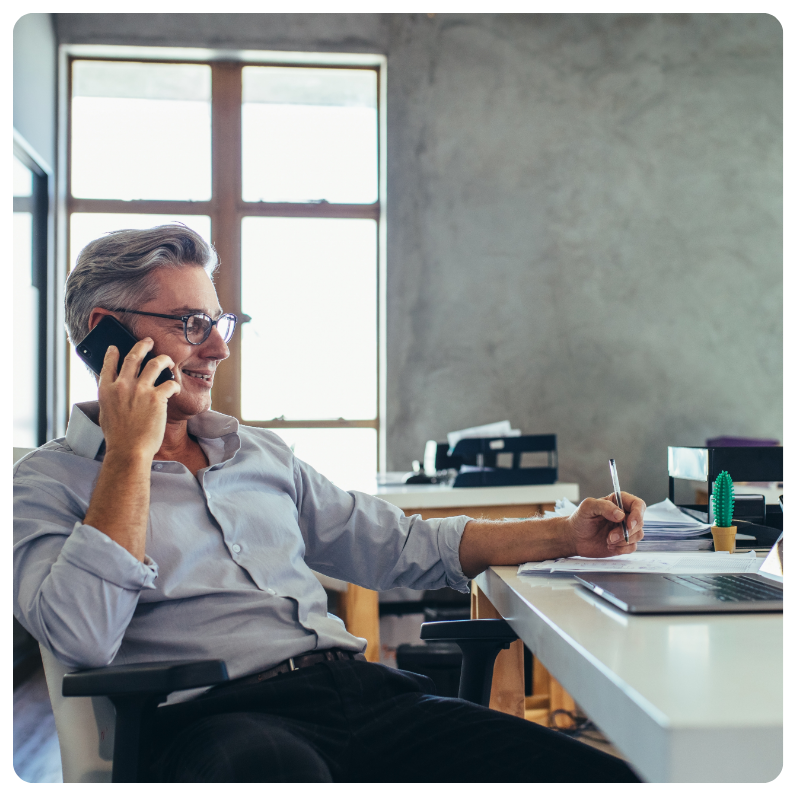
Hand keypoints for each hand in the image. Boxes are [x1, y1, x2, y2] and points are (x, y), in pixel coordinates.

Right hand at [97, 338, 179, 459]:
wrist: (129, 450)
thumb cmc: (118, 437)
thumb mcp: (106, 413)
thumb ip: (110, 398)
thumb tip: (114, 391)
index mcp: (106, 390)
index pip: (108, 364)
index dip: (112, 353)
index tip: (116, 347)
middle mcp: (122, 385)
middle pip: (133, 357)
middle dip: (142, 345)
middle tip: (148, 341)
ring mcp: (140, 390)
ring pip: (155, 363)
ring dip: (164, 359)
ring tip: (168, 360)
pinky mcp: (157, 397)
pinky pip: (170, 383)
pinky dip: (175, 385)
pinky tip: (177, 389)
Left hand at [565, 492, 645, 557]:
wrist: (574, 538)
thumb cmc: (580, 519)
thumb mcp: (588, 507)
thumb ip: (604, 506)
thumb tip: (621, 515)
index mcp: (618, 502)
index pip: (638, 505)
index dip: (637, 514)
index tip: (628, 524)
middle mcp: (625, 515)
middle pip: (639, 522)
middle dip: (627, 531)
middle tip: (611, 536)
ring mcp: (625, 530)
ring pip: (638, 535)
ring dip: (623, 540)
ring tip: (607, 540)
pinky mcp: (624, 543)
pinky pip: (632, 547)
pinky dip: (622, 549)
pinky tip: (610, 546)